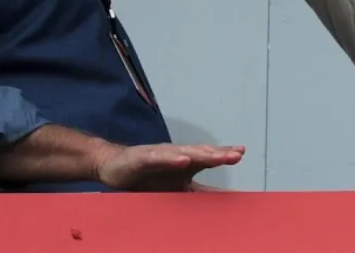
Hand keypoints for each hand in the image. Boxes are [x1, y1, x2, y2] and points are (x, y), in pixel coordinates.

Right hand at [93, 142, 244, 191]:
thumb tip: (220, 200)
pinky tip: (183, 160)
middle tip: (236, 154)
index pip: (208, 157)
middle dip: (219, 154)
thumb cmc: (147, 176)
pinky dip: (172, 159)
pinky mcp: (144, 158)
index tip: (241, 153)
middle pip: (201, 153)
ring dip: (202, 154)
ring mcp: (161, 155)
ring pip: (184, 153)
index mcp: (186, 162)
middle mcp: (177, 155)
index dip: (224, 154)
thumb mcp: (175, 187)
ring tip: (217, 156)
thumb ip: (197, 192)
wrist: (113, 166)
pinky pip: (160, 158)